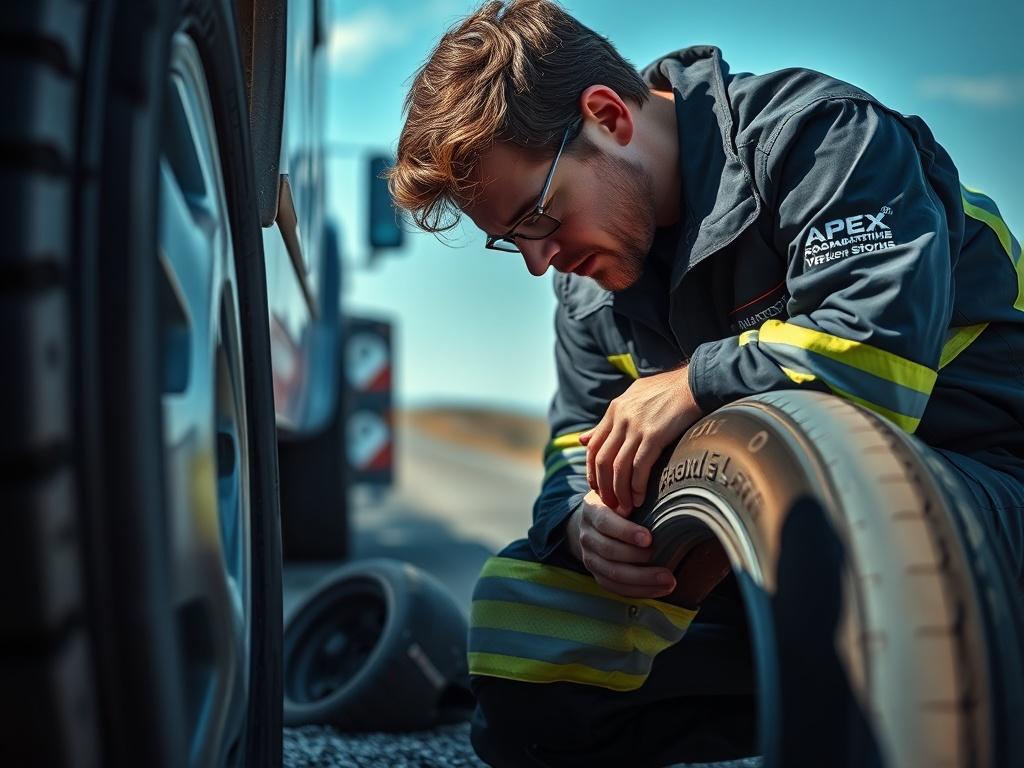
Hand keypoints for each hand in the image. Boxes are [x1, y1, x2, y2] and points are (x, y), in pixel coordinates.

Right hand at [565, 490, 675, 598]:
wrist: (595, 521)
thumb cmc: (619, 504)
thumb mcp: (621, 494)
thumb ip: (634, 496)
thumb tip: (667, 499)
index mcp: (592, 509)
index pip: (605, 522)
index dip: (626, 531)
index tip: (649, 538)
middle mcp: (587, 534)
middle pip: (609, 551)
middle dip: (639, 560)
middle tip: (666, 567)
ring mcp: (589, 556)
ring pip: (612, 573)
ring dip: (643, 580)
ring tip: (669, 581)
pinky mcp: (596, 573)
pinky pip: (614, 587)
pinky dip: (638, 590)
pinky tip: (659, 589)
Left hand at [581, 366, 701, 513]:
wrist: (694, 384)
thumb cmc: (666, 392)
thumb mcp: (631, 399)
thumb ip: (606, 422)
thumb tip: (582, 439)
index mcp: (614, 410)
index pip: (593, 447)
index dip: (592, 471)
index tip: (597, 488)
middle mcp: (621, 418)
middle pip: (603, 460)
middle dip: (604, 487)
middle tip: (610, 504)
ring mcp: (637, 427)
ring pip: (619, 468)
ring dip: (620, 492)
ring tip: (625, 507)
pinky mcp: (654, 436)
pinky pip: (639, 468)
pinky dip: (637, 487)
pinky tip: (640, 499)